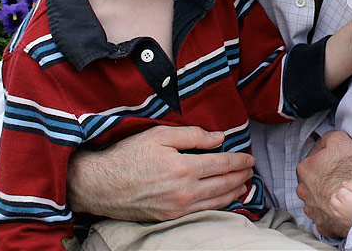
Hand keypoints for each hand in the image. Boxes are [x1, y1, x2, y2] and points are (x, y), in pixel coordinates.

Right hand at [67, 125, 254, 220]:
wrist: (100, 184)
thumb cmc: (128, 155)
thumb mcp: (159, 135)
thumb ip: (192, 135)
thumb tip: (219, 137)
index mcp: (184, 168)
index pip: (222, 164)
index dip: (238, 161)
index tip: (249, 158)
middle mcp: (184, 191)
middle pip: (223, 184)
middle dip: (241, 176)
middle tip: (251, 170)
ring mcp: (178, 208)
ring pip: (216, 201)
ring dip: (234, 192)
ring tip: (244, 184)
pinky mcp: (170, 217)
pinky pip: (203, 212)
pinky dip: (219, 205)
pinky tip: (224, 199)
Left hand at [296, 130, 351, 237]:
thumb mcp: (339, 139)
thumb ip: (326, 138)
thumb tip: (323, 143)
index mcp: (304, 170)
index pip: (313, 158)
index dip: (326, 157)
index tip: (338, 160)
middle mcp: (303, 191)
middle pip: (313, 181)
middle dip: (324, 178)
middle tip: (341, 176)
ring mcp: (312, 211)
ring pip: (318, 200)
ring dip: (327, 196)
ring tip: (344, 193)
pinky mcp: (324, 226)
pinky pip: (327, 217)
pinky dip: (334, 212)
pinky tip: (344, 207)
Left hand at [330, 181, 351, 227]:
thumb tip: (343, 183)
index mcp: (347, 198)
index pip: (340, 190)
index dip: (345, 190)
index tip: (351, 192)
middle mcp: (342, 207)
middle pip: (333, 199)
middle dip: (337, 195)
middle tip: (343, 195)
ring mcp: (342, 215)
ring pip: (332, 207)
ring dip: (335, 203)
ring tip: (341, 202)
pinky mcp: (344, 222)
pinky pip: (335, 215)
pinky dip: (336, 211)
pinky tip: (342, 210)